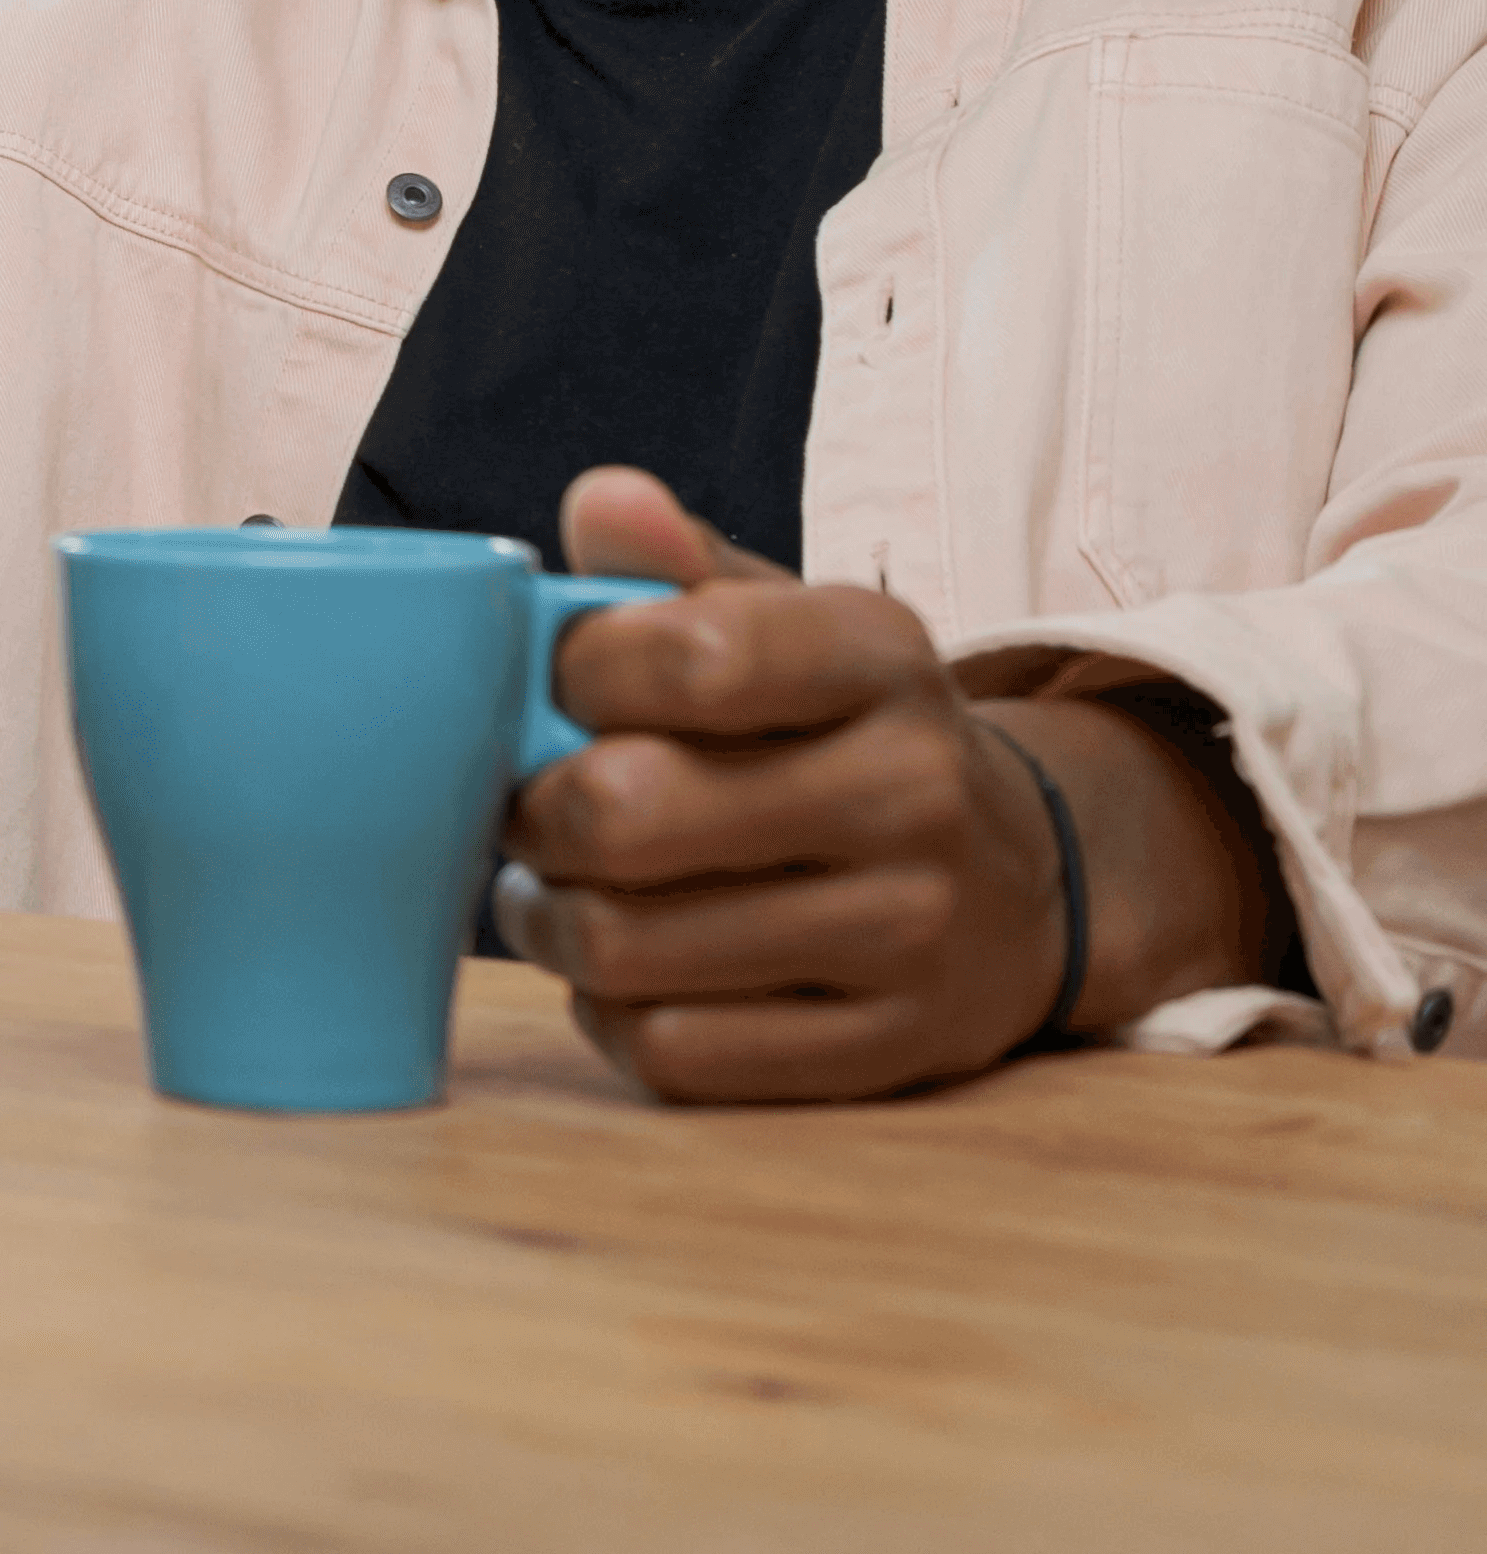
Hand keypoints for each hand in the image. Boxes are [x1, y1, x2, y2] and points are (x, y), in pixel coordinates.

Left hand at [493, 466, 1072, 1100]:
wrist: (1020, 876)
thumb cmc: (836, 728)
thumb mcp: (783, 620)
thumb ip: (673, 561)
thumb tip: (601, 500)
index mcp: (881, 655)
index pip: (685, 654)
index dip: (568, 675)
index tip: (557, 692)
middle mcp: (916, 791)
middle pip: (625, 811)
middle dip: (535, 811)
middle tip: (532, 806)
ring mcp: (914, 932)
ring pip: (627, 945)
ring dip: (551, 921)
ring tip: (556, 890)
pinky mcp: (889, 1051)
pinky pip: (674, 1052)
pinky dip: (614, 1015)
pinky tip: (626, 973)